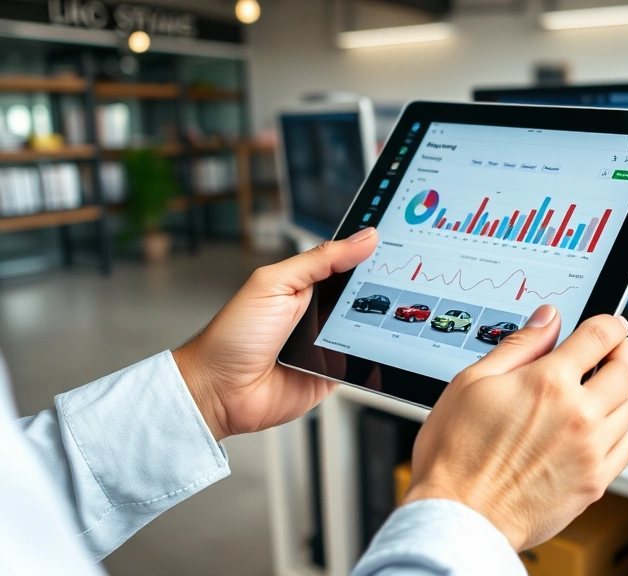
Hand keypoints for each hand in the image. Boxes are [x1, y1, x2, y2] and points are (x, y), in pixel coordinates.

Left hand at [173, 227, 378, 440]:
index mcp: (305, 284)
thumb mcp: (275, 283)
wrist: (219, 391)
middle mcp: (319, 312)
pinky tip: (384, 345)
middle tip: (405, 277)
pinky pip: (365, 362)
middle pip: (363, 295)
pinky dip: (375, 356)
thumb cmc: (232, 336)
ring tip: (394, 311)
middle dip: (382, 288)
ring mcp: (328, 343)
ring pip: (369, 328)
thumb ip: (319, 260)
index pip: (347, 263)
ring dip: (379, 323)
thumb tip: (362, 238)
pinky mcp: (334, 372)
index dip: (371, 253)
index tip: (398, 240)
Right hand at [404, 305, 627, 550]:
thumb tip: (547, 319)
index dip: (611, 324)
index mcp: (548, 383)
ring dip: (617, 395)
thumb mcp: (472, 382)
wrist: (458, 516)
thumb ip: (519, 346)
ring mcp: (590, 451)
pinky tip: (595, 432)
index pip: (600, 337)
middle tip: (613, 351)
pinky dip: (617, 434)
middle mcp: (578, 415)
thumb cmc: (456, 455)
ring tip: (596, 394)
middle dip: (623, 353)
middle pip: (626, 371)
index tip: (613, 325)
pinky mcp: (594, 484)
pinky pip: (624, 449)